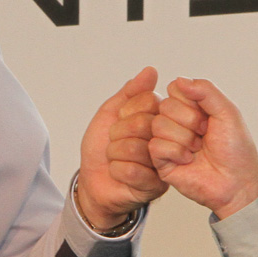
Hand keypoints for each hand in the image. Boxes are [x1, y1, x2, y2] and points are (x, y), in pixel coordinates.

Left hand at [75, 66, 165, 230]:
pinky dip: (117, 171)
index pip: (148, 101)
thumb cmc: (102, 147)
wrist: (94, 182)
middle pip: (142, 124)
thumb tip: (151, 71)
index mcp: (157, 119)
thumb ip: (130, 92)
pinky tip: (119, 174)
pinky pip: (132, 171)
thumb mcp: (110, 113)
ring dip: (115, 154)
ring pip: (135, 148)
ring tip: (117, 158)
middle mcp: (164, 139)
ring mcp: (163, 163)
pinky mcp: (156, 185)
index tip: (119, 122)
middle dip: (118, 134)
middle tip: (116, 143)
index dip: (125, 112)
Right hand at [148, 77, 257, 219]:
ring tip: (197, 149)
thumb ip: (206, 91)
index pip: (175, 88)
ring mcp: (167, 141)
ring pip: (158, 125)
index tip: (209, 117)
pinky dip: (176, 152)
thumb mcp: (227, 112)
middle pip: (165, 106)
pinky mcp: (160, 161)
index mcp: (191, 107)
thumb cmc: (236, 150)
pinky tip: (188, 160)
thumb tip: (179, 79)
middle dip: (189, 121)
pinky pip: (155, 146)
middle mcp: (176, 122)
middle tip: (204, 135)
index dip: (191, 102)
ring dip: (184, 138)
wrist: (236, 182)